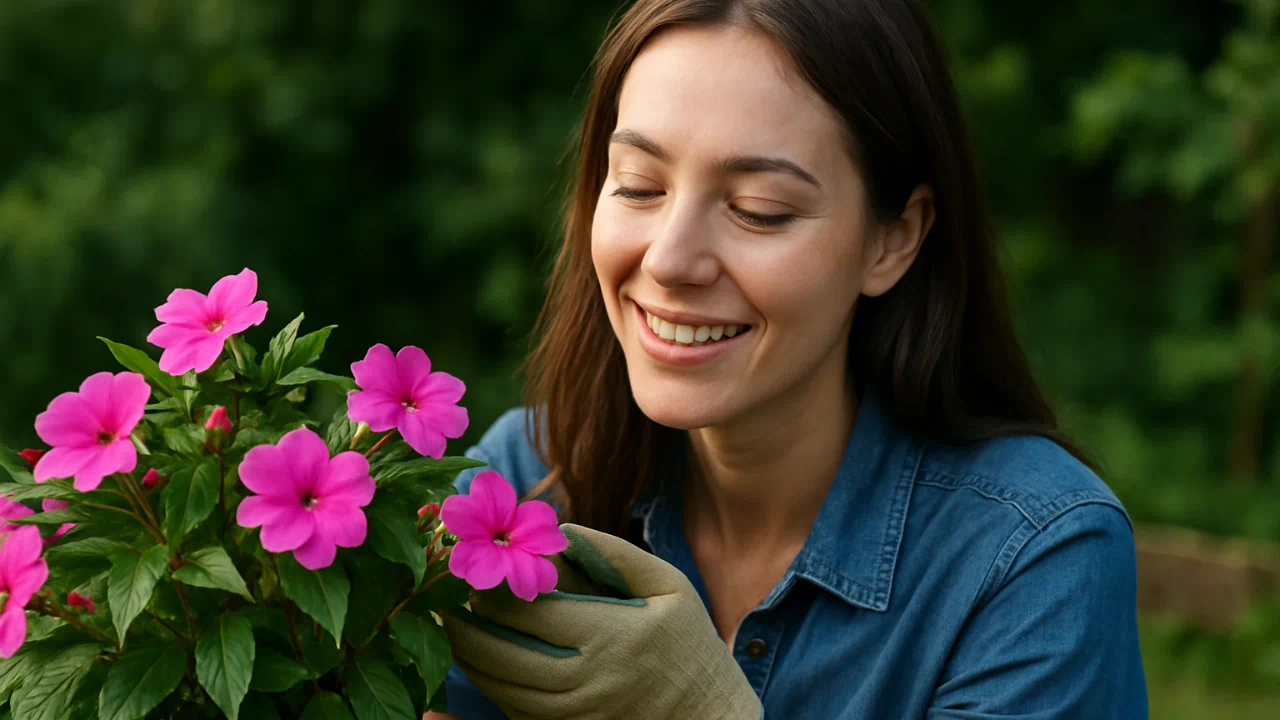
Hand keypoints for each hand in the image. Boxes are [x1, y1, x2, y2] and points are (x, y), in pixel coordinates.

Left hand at [442, 523, 762, 719]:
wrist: (710, 717)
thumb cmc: (690, 642)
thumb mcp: (667, 585)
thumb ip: (615, 554)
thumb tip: (565, 530)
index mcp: (613, 635)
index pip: (533, 613)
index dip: (494, 592)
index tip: (473, 570)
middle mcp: (590, 681)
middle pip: (505, 656)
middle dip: (464, 627)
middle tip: (440, 600)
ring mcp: (578, 714)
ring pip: (504, 690)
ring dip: (469, 659)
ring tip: (448, 629)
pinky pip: (519, 713)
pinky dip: (493, 688)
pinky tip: (481, 663)